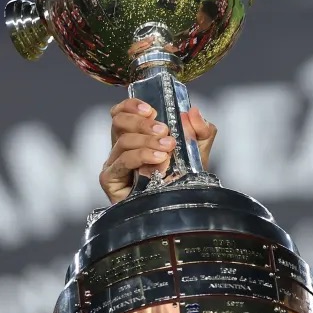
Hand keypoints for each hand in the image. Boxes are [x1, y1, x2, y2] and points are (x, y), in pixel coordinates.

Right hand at [99, 99, 217, 203]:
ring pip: (122, 141)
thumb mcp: (199, 150)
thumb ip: (202, 129)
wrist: (182, 207)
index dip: (132, 106)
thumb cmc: (184, 178)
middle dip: (142, 123)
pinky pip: (121, 162)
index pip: (122, 112)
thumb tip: (191, 111)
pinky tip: (158, 159)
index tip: (152, 110)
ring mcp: (115, 164)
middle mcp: (122, 148)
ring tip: (167, 147)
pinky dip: (141, 156)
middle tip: (164, 130)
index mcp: (137, 136)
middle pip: (119, 122)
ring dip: (147, 141)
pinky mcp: (111, 180)